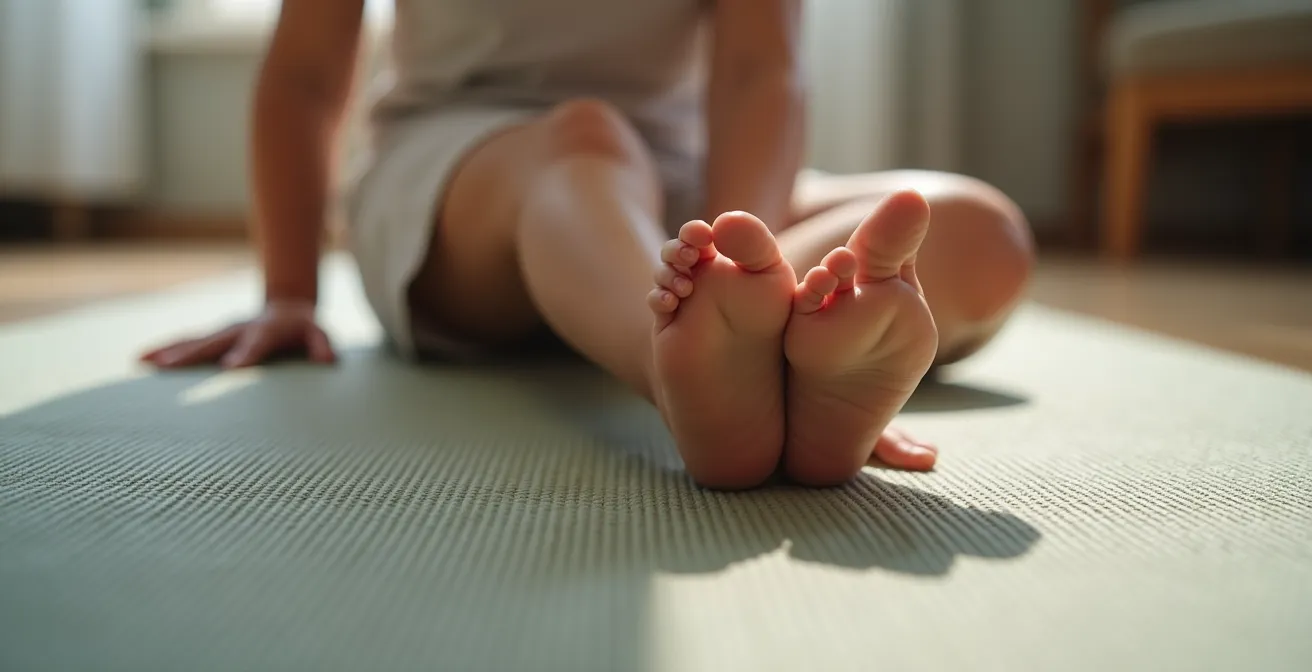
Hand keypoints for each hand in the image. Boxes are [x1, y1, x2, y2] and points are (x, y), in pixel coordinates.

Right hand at [140, 300, 335, 368]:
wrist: (287, 306)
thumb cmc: (304, 327)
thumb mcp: (320, 333)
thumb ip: (323, 345)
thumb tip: (328, 360)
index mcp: (266, 330)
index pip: (256, 344)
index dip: (246, 354)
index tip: (231, 368)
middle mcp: (239, 328)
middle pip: (214, 342)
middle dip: (192, 354)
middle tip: (169, 367)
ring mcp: (223, 331)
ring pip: (194, 341)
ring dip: (170, 351)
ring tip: (143, 362)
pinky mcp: (214, 335)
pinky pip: (187, 341)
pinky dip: (165, 348)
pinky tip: (142, 359)